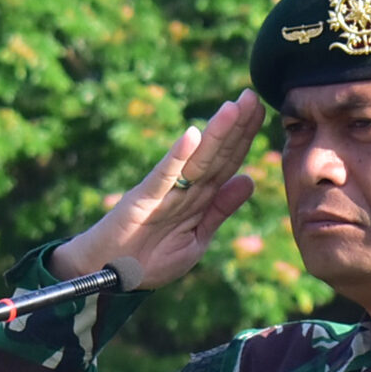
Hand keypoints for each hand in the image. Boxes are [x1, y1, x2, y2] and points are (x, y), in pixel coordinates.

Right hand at [53, 89, 261, 287]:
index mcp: (198, 198)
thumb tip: (249, 180)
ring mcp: (163, 192)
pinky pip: (163, 177)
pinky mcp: (142, 199)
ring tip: (233, 108)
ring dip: (215, 134)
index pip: (226, 163)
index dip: (244, 138)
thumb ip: (219, 210)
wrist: (109, 274)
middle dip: (236, 127)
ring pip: (196, 160)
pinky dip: (177, 157)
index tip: (261, 111)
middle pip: (215, 155)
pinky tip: (192, 136)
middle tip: (252, 96)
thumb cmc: (150, 259)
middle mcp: (183, 189)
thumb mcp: (196, 238)